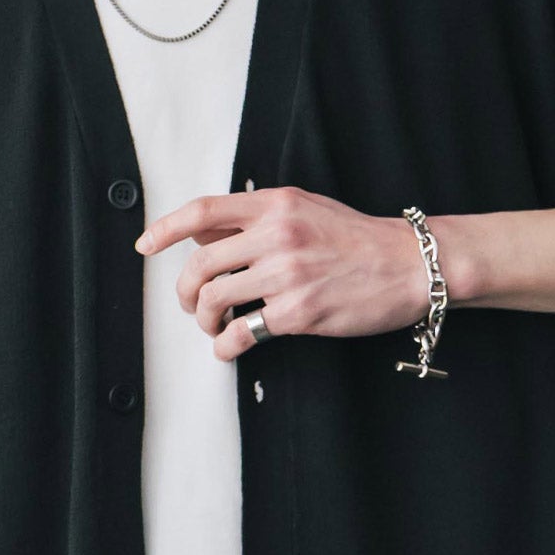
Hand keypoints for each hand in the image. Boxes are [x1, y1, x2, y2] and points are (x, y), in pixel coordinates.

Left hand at [135, 185, 430, 360]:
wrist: (409, 264)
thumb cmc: (358, 239)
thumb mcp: (306, 209)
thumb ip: (257, 218)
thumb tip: (203, 232)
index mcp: (275, 205)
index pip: (204, 211)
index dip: (165, 229)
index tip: (144, 246)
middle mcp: (277, 235)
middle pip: (201, 264)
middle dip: (185, 292)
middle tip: (191, 305)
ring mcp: (287, 275)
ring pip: (216, 299)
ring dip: (204, 320)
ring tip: (214, 327)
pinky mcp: (300, 313)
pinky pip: (244, 332)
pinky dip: (226, 346)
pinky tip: (229, 350)